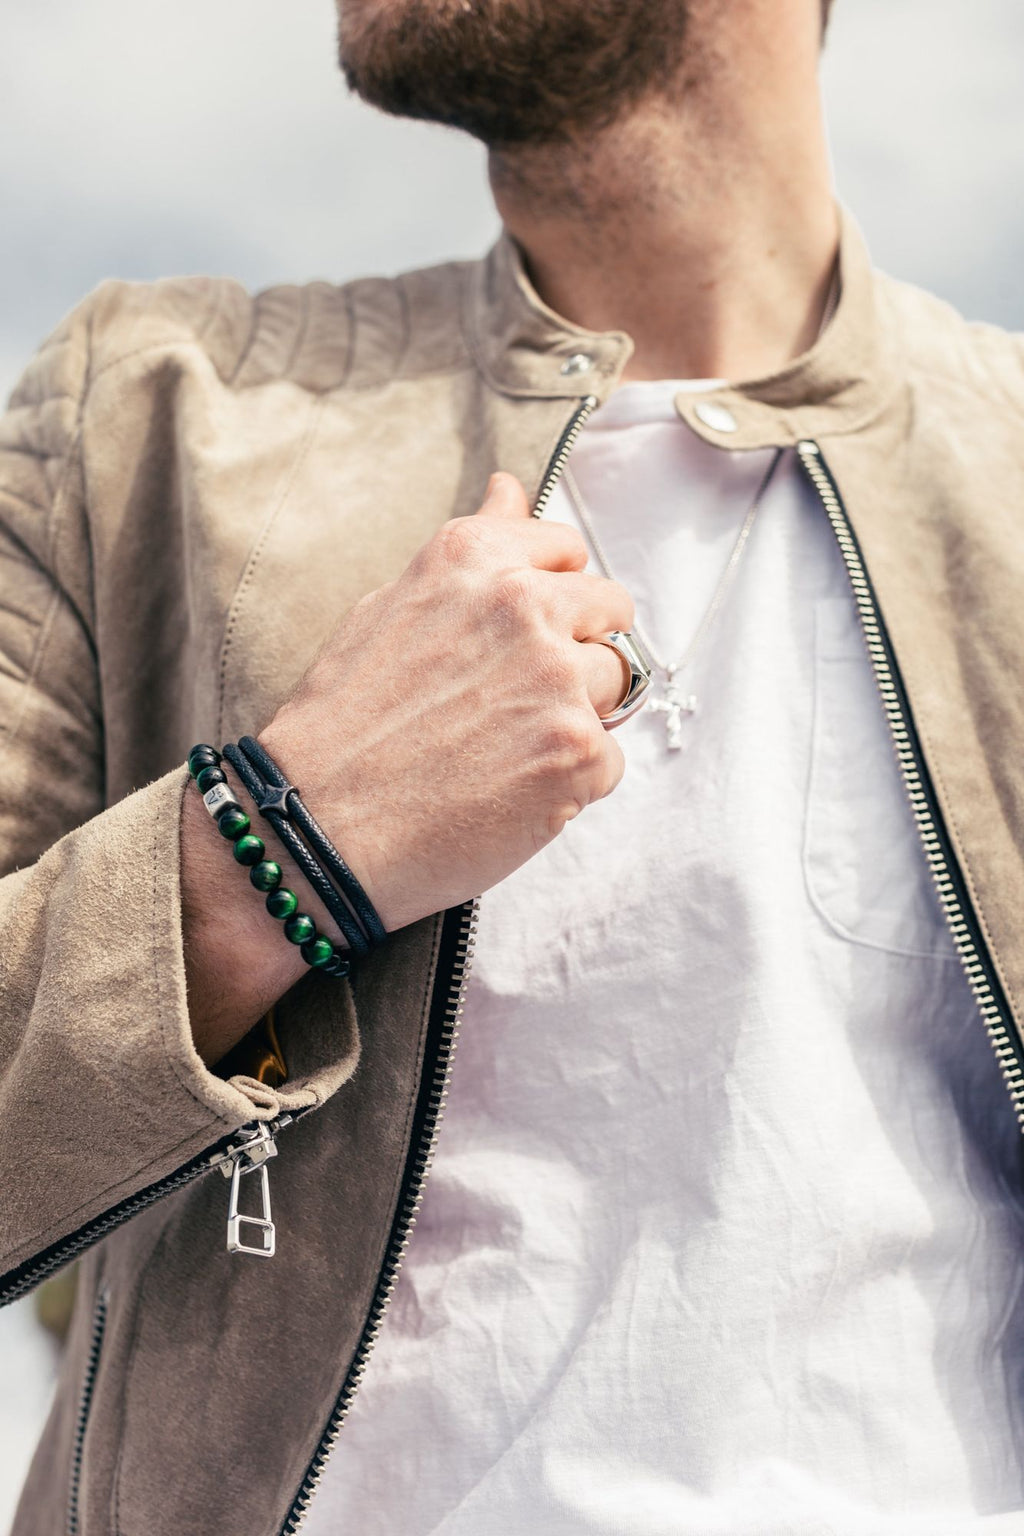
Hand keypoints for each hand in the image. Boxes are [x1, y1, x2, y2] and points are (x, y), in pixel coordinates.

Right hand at [258, 472, 633, 930]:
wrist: (316, 824)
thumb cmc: (341, 723)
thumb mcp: (392, 605)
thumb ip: (473, 548)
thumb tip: (512, 488)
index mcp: (477, 558)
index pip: (568, 549)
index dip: (552, 593)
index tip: (527, 629)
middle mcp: (526, 605)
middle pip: (609, 611)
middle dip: (576, 649)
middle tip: (515, 699)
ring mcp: (559, 682)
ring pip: (617, 684)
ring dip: (578, 713)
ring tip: (505, 747)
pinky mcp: (580, 754)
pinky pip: (609, 759)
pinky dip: (570, 781)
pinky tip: (508, 790)